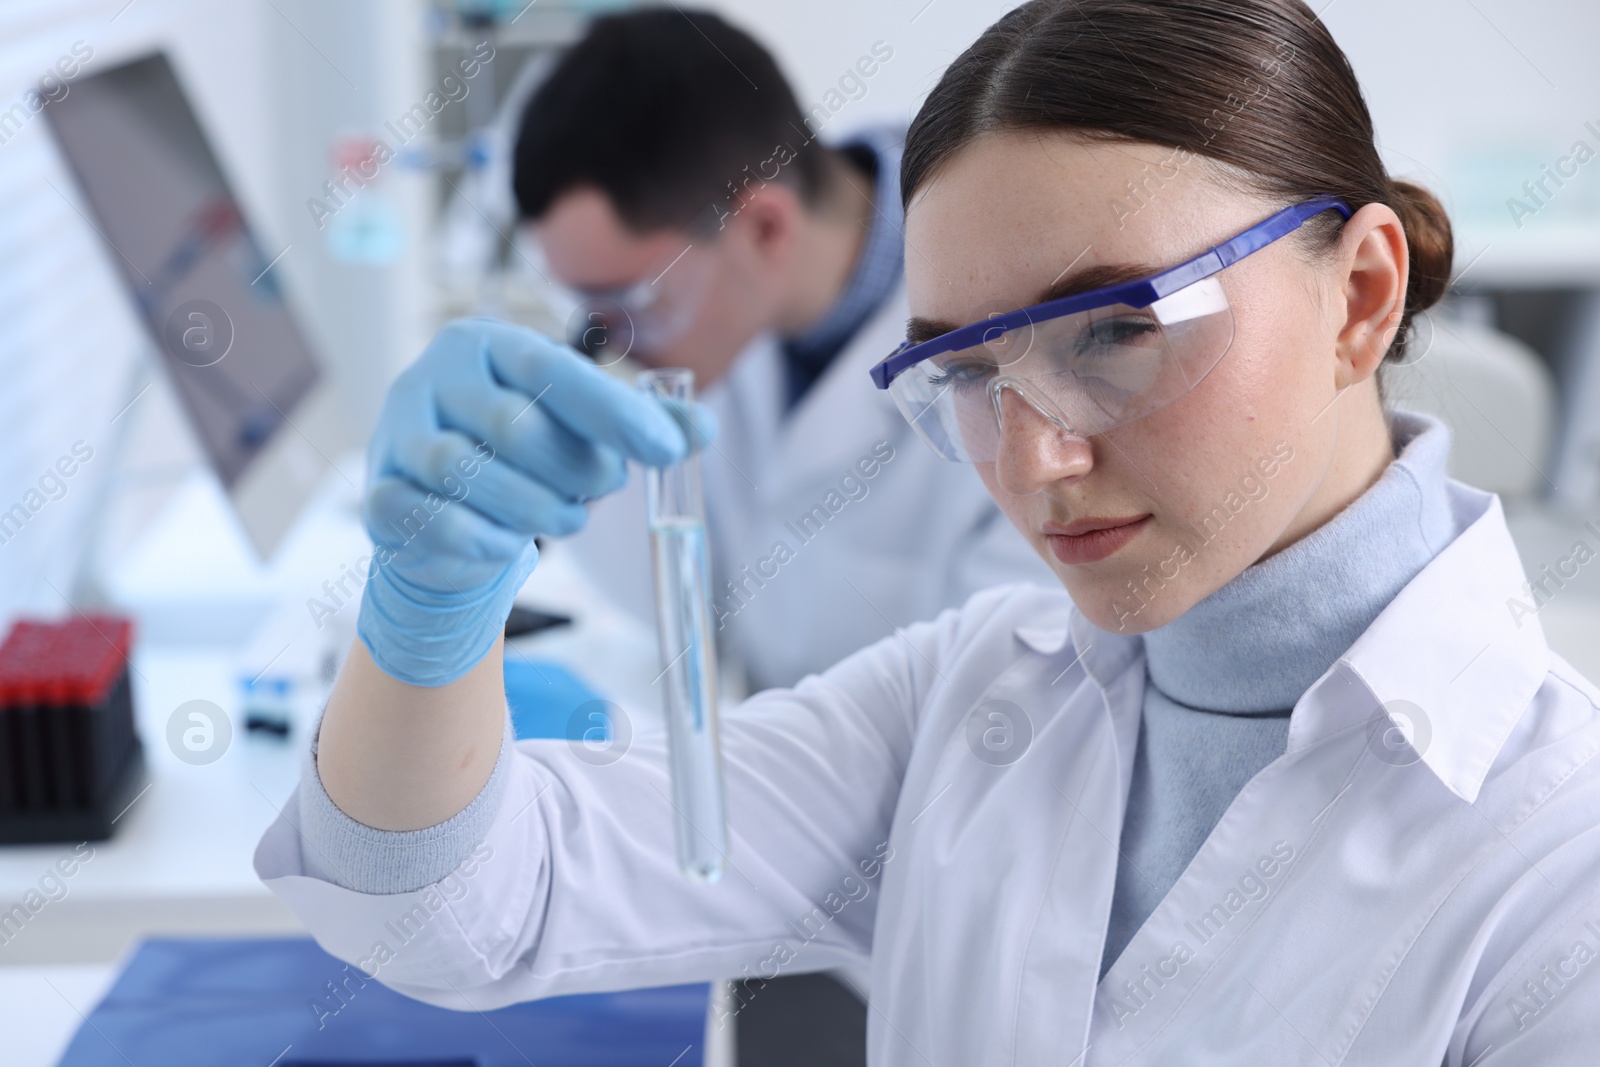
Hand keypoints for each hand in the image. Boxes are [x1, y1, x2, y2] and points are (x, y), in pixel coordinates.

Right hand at [356, 317, 713, 685]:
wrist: (446, 512)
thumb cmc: (523, 455)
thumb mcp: (584, 429)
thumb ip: (643, 425)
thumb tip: (702, 427)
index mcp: (490, 345)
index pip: (554, 372)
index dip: (613, 412)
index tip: (665, 450)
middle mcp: (434, 378)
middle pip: (511, 425)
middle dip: (571, 470)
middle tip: (598, 492)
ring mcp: (398, 433)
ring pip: (463, 470)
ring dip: (530, 508)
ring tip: (564, 520)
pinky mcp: (380, 492)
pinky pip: (424, 515)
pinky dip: (478, 538)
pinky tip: (511, 548)